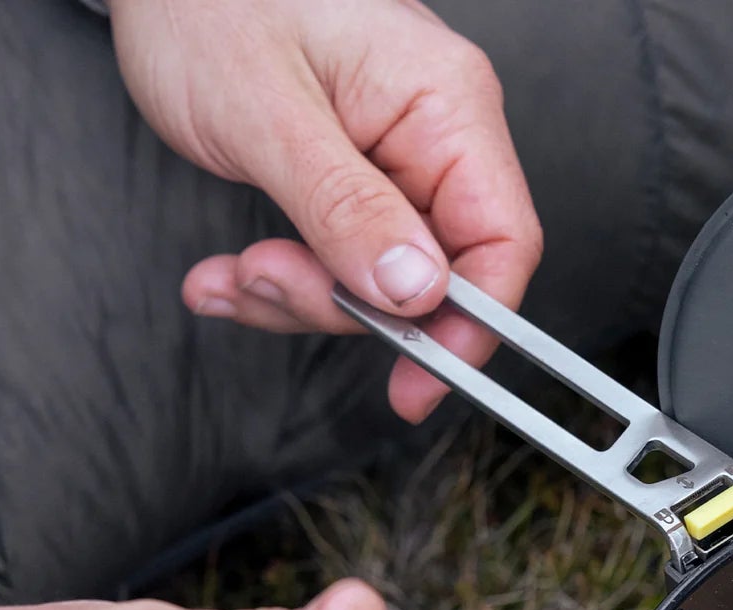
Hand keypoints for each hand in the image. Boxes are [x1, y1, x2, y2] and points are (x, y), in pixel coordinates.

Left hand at [108, 0, 542, 422]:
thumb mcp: (266, 114)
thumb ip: (347, 207)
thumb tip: (418, 292)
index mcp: (445, 104)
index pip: (503, 241)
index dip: (469, 326)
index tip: (416, 382)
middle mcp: (436, 133)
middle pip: (439, 275)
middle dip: (350, 305)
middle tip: (271, 285)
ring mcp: (398, 160)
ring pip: (384, 282)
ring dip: (303, 297)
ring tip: (233, 275)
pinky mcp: (360, 181)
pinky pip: (344, 260)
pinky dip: (285, 281)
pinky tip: (229, 275)